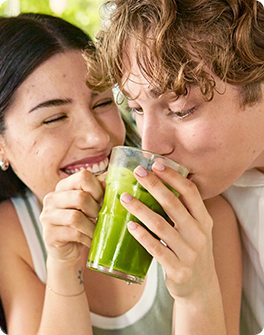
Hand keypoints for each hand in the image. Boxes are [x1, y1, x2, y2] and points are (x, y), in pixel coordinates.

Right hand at [40, 170, 103, 264]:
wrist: (70, 252)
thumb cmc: (84, 224)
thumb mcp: (92, 204)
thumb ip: (100, 189)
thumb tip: (111, 179)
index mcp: (64, 186)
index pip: (83, 176)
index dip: (98, 189)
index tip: (102, 201)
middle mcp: (52, 198)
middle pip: (80, 197)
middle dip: (96, 210)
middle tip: (101, 219)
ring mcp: (48, 216)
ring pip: (76, 217)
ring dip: (93, 226)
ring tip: (98, 231)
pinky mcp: (49, 235)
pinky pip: (75, 233)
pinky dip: (88, 238)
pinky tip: (92, 241)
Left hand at [120, 162, 214, 299]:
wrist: (201, 287)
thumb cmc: (192, 251)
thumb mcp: (196, 229)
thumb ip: (183, 211)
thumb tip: (157, 185)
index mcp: (204, 220)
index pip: (191, 192)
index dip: (174, 176)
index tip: (157, 164)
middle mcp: (199, 234)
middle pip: (173, 204)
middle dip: (154, 185)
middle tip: (137, 172)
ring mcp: (189, 253)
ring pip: (160, 225)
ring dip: (140, 209)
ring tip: (124, 198)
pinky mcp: (178, 270)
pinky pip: (156, 249)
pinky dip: (142, 236)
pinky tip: (130, 226)